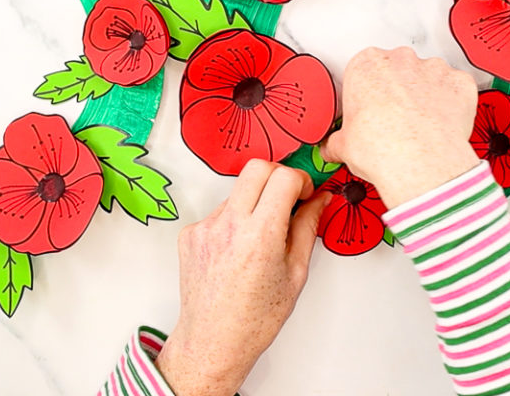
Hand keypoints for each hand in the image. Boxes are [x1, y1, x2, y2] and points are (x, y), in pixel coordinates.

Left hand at [154, 160, 329, 395]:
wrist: (213, 341)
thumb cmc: (255, 319)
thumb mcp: (295, 274)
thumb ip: (307, 228)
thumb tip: (319, 200)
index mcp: (260, 236)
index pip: (283, 178)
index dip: (300, 180)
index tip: (305, 192)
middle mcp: (229, 226)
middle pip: (256, 168)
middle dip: (278, 175)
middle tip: (288, 197)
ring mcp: (205, 228)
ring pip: (237, 191)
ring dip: (254, 201)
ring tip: (261, 237)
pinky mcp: (190, 234)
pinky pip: (219, 212)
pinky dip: (234, 221)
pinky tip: (239, 250)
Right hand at [322, 47, 480, 208]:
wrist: (418, 163)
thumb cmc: (381, 148)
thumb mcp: (343, 146)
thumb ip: (336, 141)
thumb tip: (332, 148)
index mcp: (365, 64)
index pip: (364, 71)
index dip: (367, 93)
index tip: (370, 110)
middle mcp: (400, 59)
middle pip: (398, 69)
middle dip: (397, 91)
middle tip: (394, 121)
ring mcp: (433, 68)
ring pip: (428, 78)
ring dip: (425, 96)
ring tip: (419, 127)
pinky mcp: (459, 83)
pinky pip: (455, 89)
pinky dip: (452, 104)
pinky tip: (441, 125)